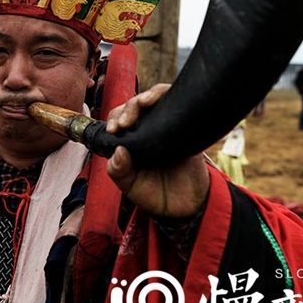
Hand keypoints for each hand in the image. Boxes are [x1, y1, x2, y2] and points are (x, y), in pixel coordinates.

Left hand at [105, 84, 209, 217]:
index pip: (120, 118)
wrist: (185, 207)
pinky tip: (167, 102)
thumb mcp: (130, 187)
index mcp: (131, 141)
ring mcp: (168, 128)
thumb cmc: (155, 195)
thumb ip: (119, 172)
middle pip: (137, 104)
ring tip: (144, 103)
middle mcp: (148, 130)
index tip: (114, 128)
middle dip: (130, 106)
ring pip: (158, 99)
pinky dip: (173, 99)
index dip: (116, 117)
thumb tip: (118, 151)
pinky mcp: (188, 130)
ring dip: (150, 95)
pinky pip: (183, 107)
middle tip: (126, 121)